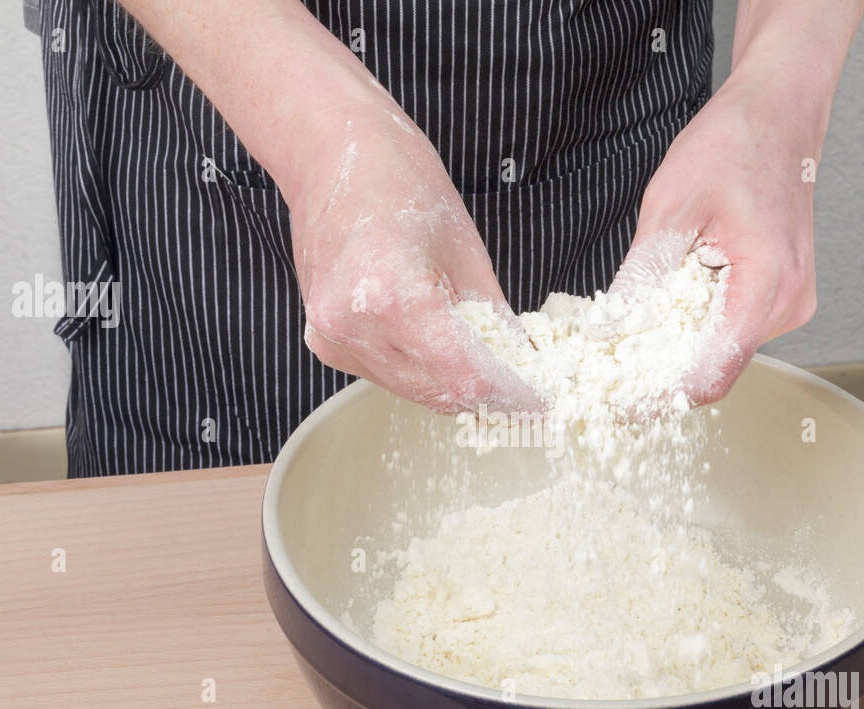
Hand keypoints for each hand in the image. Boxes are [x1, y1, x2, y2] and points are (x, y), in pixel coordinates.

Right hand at [278, 102, 540, 414]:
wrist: (327, 154)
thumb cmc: (397, 180)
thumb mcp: (467, 249)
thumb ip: (494, 318)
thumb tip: (521, 364)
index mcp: (393, 297)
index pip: (465, 376)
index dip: (509, 393)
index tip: (539, 399)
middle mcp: (355, 327)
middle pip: (438, 392)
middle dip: (485, 392)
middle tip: (518, 380)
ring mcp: (333, 338)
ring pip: (413, 390)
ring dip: (451, 382)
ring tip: (478, 352)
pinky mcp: (325, 342)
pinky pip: (387, 375)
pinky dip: (419, 368)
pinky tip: (434, 338)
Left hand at [619, 85, 818, 407]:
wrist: (780, 110)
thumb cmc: (736, 143)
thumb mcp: (671, 206)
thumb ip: (642, 275)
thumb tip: (607, 331)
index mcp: (768, 285)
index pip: (713, 374)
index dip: (660, 398)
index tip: (618, 403)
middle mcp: (787, 304)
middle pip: (715, 368)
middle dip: (658, 374)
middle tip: (604, 372)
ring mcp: (787, 302)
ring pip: (720, 349)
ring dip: (674, 348)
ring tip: (628, 334)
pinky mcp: (777, 295)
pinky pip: (729, 326)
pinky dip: (691, 326)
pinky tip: (662, 308)